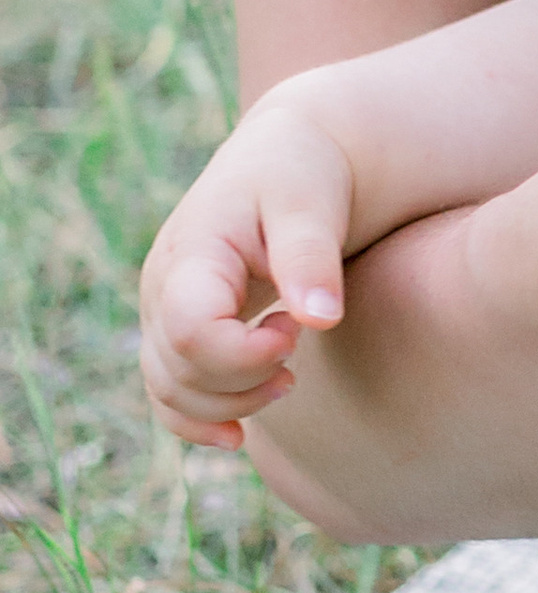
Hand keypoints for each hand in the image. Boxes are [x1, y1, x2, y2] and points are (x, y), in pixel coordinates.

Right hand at [140, 92, 358, 448]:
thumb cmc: (300, 174)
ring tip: (288, 375)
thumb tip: (321, 321)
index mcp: (192, 252)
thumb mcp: (310, 203)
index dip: (244, 354)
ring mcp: (162, 312)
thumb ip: (310, 258)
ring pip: (171, 391)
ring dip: (231, 403)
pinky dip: (197, 422)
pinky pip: (167, 394)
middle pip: (180, 371)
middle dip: (247, 379)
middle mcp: (163, 286)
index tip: (295, 329)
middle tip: (297, 338)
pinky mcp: (176, 330)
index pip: (190, 331)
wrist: (286, 157)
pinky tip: (238, 435)